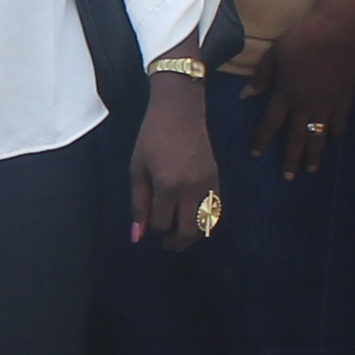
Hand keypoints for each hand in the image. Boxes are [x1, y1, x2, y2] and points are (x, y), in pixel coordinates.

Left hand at [125, 72, 219, 250]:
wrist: (181, 109)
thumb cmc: (152, 136)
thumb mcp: (137, 168)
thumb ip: (138, 203)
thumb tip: (137, 235)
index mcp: (168, 185)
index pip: (162, 223)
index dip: (153, 228)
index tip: (148, 224)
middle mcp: (191, 188)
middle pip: (187, 231)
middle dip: (176, 243)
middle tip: (167, 245)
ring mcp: (208, 184)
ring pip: (205, 225)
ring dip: (192, 234)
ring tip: (180, 234)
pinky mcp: (217, 178)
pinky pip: (216, 209)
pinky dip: (206, 219)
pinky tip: (194, 217)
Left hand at [257, 15, 354, 178]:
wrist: (337, 31)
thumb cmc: (302, 39)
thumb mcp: (274, 54)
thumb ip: (261, 77)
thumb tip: (245, 95)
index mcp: (286, 94)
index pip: (271, 123)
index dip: (262, 139)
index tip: (255, 154)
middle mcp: (306, 104)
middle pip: (296, 137)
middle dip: (290, 158)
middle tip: (288, 177)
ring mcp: (327, 103)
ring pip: (319, 135)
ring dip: (315, 154)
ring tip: (312, 169)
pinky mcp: (344, 97)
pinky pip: (341, 122)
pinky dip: (337, 134)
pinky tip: (335, 143)